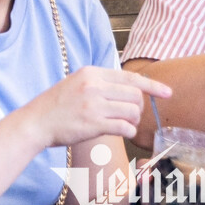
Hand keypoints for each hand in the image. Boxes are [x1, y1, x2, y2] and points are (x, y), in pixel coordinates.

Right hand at [26, 66, 170, 147]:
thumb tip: (132, 88)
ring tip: (122, 123)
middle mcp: (93, 86)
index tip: (168, 93)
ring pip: (133, 111)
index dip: (153, 86)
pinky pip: (125, 127)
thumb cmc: (58, 105)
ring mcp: (94, 105)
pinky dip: (127, 131)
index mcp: (91, 73)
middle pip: (135, 95)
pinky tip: (119, 131)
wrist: (36, 121)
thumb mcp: (76, 83)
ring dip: (133, 120)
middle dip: (138, 107)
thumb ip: (101, 83)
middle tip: (128, 115)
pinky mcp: (94, 124)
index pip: (130, 77)